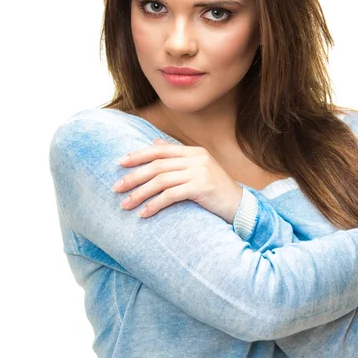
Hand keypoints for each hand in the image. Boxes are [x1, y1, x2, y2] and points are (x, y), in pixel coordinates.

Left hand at [112, 138, 243, 223]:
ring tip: (126, 205)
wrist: (242, 207)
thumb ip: (178, 158)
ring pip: (161, 180)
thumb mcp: (199, 170)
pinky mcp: (202, 187)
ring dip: (140, 193)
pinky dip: (155, 204)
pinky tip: (144, 214)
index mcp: (195, 152)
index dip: (138, 155)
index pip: (160, 150)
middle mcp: (197, 159)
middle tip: (116, 188)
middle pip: (157, 165)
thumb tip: (155, 143)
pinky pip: (171, 195)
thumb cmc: (217, 192)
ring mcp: (200, 172)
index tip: (120, 163)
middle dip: (134, 177)